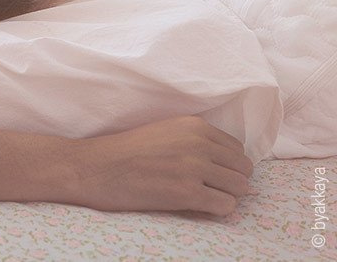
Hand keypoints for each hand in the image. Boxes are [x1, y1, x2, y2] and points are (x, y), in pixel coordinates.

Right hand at [68, 115, 254, 216]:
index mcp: (194, 126)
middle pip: (242, 169)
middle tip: (206, 189)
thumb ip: (194, 140)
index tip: (209, 175)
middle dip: (229, 182)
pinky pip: (226, 206)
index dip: (225, 166)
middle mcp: (199, 143)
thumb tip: (224, 162)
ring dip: (224, 196)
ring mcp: (194, 167)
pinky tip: (196, 207)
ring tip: (201, 198)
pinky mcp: (187, 192)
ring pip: (240, 187)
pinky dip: (216, 210)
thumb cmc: (123, 153)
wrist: (94, 168)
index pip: (236, 150)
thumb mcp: (164, 132)